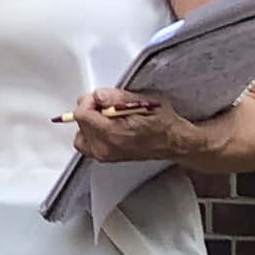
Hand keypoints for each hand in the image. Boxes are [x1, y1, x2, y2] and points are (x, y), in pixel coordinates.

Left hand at [71, 87, 199, 163]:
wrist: (175, 142)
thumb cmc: (163, 122)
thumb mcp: (143, 100)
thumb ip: (116, 97)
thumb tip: (98, 96)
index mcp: (113, 133)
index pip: (82, 114)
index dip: (89, 101)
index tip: (101, 99)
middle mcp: (106, 147)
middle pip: (80, 123)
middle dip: (90, 109)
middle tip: (108, 106)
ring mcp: (106, 155)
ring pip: (80, 133)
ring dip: (89, 122)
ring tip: (108, 117)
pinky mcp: (107, 158)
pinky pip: (86, 143)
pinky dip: (90, 133)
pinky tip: (105, 126)